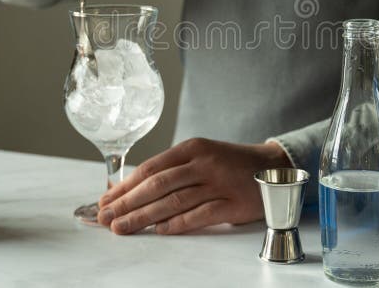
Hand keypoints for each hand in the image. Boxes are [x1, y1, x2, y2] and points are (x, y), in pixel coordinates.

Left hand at [97, 138, 292, 234]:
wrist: (273, 166)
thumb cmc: (229, 164)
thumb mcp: (200, 156)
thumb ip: (172, 170)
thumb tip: (132, 190)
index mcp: (192, 148)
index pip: (150, 168)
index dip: (124, 186)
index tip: (105, 200)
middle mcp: (203, 163)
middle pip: (157, 185)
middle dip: (126, 203)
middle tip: (105, 217)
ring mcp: (218, 183)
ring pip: (173, 201)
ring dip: (143, 217)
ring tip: (122, 228)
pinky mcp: (232, 204)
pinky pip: (199, 216)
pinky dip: (177, 224)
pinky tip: (159, 231)